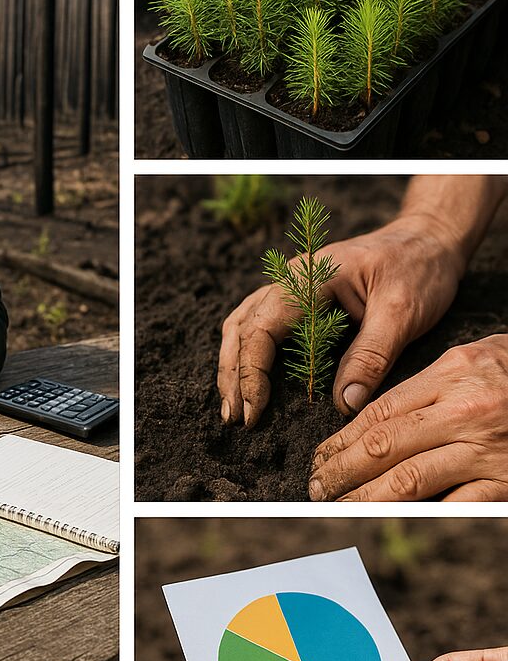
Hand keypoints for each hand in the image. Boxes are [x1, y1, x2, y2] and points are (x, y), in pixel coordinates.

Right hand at [218, 215, 463, 426]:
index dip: (252, 373)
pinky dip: (247, 355)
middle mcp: (288, 281)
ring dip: (233, 367)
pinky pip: (259, 326)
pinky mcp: (298, 301)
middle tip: (235, 419)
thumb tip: (344, 404)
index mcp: (305, 279)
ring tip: (232, 407)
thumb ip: (371, 356)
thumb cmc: (417, 269)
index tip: (254, 411)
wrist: (428, 240)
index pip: (260, 329)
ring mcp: (289, 288)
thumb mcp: (402, 313)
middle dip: (234, 377)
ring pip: (242, 327)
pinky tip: (248, 379)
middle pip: (241, 330)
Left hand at [310, 335, 507, 500]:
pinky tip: (394, 523)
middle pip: (383, 446)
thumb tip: (364, 417)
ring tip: (339, 508)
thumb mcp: (466, 360)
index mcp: (449, 376)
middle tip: (316, 488)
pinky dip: (422, 516)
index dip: (339, 441)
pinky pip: (458, 505)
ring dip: (366, 498)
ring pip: (411, 480)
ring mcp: (488, 449)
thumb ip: (419, 388)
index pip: (376, 414)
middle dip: (341, 471)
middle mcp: (465, 412)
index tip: (318, 459)